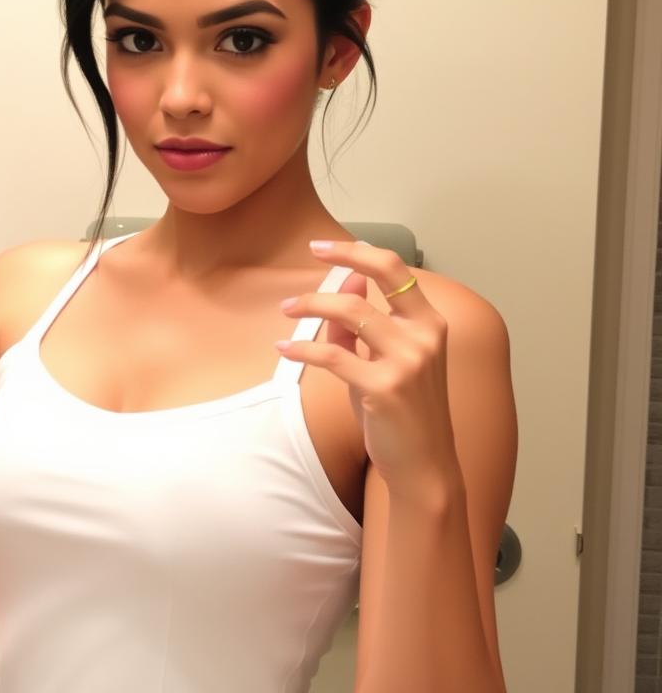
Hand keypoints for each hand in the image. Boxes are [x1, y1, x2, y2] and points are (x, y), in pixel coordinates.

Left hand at [277, 240, 459, 503]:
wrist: (424, 466)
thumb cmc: (403, 412)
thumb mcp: (384, 360)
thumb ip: (363, 323)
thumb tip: (347, 278)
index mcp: (430, 323)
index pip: (397, 270)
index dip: (360, 252)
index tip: (327, 248)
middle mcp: (425, 336)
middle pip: (380, 275)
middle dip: (343, 258)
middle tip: (311, 255)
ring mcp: (408, 361)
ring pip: (350, 310)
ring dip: (311, 304)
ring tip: (286, 309)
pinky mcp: (384, 388)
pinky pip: (332, 355)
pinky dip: (302, 348)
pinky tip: (284, 347)